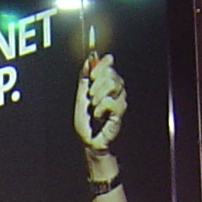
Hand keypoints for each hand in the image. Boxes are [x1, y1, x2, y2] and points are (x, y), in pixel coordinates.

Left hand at [74, 53, 126, 185]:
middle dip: (96, 84)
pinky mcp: (120, 112)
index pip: (109, 63)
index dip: (100, 64)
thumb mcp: (81, 96)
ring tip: (94, 107)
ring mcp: (120, 100)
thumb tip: (88, 61)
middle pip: (111, 73)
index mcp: (106, 82)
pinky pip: (111, 101)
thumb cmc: (87, 121)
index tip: (92, 75)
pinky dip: (100, 109)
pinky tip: (99, 116)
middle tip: (90, 97)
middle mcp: (116, 89)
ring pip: (113, 84)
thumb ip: (84, 78)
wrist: (89, 140)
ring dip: (98, 96)